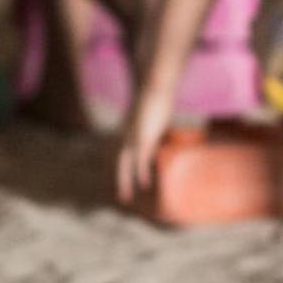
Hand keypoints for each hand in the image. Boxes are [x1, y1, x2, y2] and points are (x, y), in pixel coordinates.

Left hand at [114, 87, 173, 206]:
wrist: (154, 85)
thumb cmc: (157, 97)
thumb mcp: (154, 116)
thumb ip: (155, 128)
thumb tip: (162, 136)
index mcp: (128, 131)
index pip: (122, 154)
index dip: (123, 168)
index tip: (124, 182)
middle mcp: (126, 135)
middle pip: (120, 162)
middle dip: (120, 179)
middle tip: (122, 197)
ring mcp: (133, 136)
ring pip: (126, 163)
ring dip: (125, 181)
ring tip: (125, 198)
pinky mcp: (143, 136)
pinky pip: (141, 158)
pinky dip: (141, 172)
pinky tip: (144, 185)